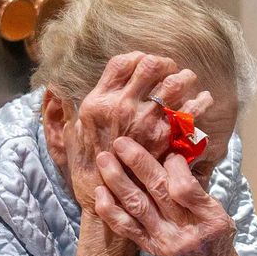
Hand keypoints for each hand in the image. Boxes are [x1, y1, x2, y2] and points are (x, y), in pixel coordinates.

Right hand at [67, 53, 212, 209]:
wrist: (107, 198)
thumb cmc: (86, 166)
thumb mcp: (68, 133)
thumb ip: (63, 108)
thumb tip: (54, 88)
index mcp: (99, 102)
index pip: (123, 62)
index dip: (138, 57)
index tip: (145, 62)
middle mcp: (123, 107)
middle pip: (152, 66)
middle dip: (165, 63)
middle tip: (171, 69)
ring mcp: (147, 122)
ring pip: (175, 83)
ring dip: (185, 78)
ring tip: (188, 80)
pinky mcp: (167, 138)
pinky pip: (191, 111)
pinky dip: (200, 102)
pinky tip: (202, 100)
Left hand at [93, 136, 235, 255]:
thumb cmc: (216, 233)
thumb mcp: (220, 209)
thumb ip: (197, 187)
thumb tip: (171, 156)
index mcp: (209, 216)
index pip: (186, 188)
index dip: (173, 167)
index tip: (168, 152)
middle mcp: (184, 229)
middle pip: (158, 192)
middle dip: (138, 163)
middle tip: (121, 142)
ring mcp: (163, 240)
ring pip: (137, 206)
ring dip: (118, 180)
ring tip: (104, 159)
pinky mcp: (148, 247)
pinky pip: (125, 228)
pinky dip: (110, 210)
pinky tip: (99, 191)